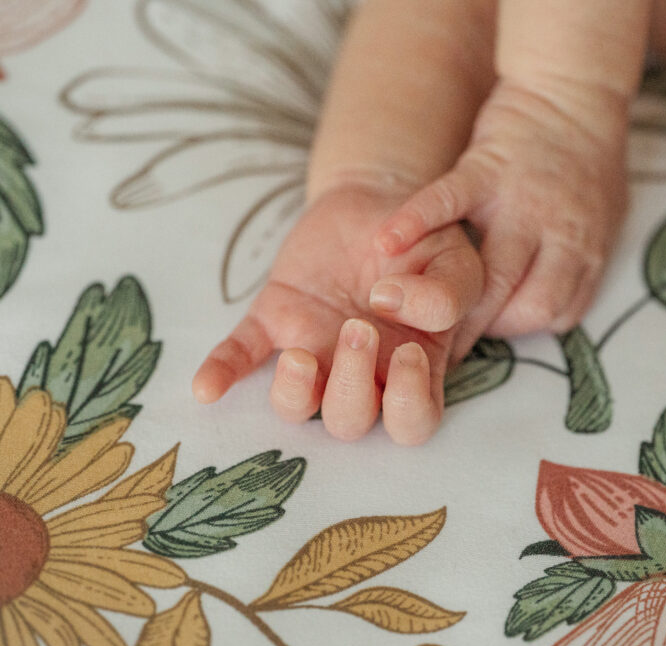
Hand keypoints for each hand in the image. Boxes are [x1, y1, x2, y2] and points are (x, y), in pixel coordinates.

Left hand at [193, 185, 482, 444]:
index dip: (407, 403)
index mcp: (413, 367)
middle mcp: (362, 371)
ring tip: (299, 353)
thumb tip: (389, 302)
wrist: (380, 202)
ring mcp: (314, 348)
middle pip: (350, 422)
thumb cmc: (427, 244)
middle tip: (357, 329)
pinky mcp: (275, 318)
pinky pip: (242, 354)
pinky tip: (206, 388)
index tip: (407, 350)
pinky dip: (222, 371)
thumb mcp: (458, 260)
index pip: (413, 422)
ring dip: (294, 393)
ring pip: (296, 407)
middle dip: (351, 387)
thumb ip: (448, 291)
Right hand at [371, 80, 627, 355]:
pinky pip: (445, 200)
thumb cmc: (589, 163)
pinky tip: (385, 242)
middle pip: (522, 306)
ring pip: (488, 273)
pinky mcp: (485, 168)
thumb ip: (581, 266)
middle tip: (442, 342)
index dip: (517, 327)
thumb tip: (553, 315)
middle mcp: (557, 233)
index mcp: (584, 249)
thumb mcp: (606, 220)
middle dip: (480, 332)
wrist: (571, 92)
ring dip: (449, 302)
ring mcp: (520, 202)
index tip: (489, 327)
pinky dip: (413, 221)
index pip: (553, 314)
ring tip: (414, 315)